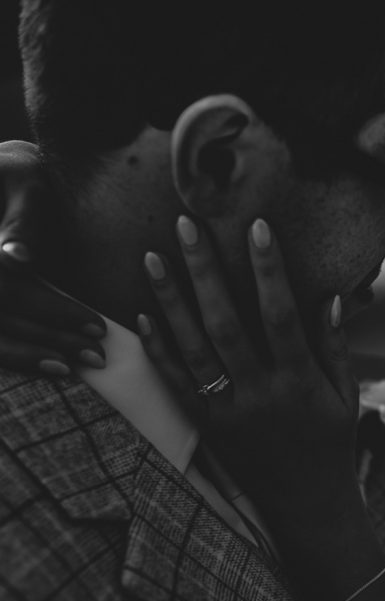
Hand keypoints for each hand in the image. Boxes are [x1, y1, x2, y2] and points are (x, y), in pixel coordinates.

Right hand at [0, 140, 106, 374]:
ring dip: (35, 356)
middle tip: (100, 353)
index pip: (10, 287)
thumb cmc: (17, 174)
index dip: (54, 311)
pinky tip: (56, 368)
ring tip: (80, 365)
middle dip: (52, 338)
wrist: (0, 179)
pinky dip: (20, 358)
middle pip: (2, 316)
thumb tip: (15, 258)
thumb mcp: (25, 183)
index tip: (98, 325)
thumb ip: (22, 218)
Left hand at [140, 215, 359, 536]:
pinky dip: (158, 350)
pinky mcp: (208, 428)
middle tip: (186, 225)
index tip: (256, 227)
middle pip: (226, 323)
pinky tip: (142, 316)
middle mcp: (261, 394)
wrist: (308, 506)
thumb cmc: (332, 444)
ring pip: (193, 349)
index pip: (281, 315)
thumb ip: (334, 346)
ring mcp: (229, 412)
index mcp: (300, 382)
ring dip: (170, 302)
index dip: (268, 270)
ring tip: (151, 258)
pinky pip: (177, 385)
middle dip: (205, 272)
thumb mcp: (346, 395)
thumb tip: (326, 295)